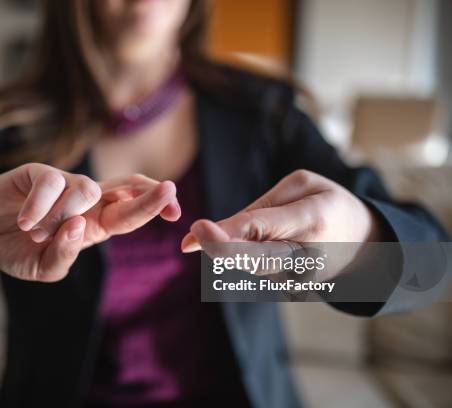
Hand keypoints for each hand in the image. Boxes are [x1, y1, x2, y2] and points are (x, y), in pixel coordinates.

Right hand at [0, 164, 179, 281]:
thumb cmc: (17, 250)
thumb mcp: (44, 268)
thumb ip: (65, 255)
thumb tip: (79, 228)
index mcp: (93, 224)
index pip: (129, 212)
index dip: (152, 206)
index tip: (175, 209)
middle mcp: (84, 201)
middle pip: (124, 188)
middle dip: (147, 191)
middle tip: (168, 190)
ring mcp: (61, 183)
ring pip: (86, 188)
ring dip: (62, 216)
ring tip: (34, 233)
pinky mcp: (37, 173)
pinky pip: (50, 183)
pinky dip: (39, 207)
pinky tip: (23, 222)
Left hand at [180, 170, 379, 276]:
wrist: (362, 242)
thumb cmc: (328, 204)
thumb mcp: (303, 186)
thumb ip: (263, 207)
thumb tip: (222, 229)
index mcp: (314, 222)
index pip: (264, 229)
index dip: (228, 231)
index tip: (197, 227)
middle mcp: (306, 257)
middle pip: (256, 259)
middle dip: (221, 249)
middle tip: (189, 240)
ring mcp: (300, 278)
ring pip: (251, 267)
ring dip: (222, 252)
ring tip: (196, 238)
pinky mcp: (290, 287)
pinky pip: (256, 269)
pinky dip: (236, 256)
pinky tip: (219, 243)